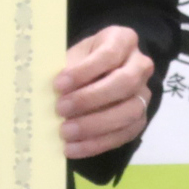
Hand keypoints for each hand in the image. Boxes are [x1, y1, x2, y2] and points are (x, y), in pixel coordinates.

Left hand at [55, 26, 155, 159]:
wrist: (99, 73)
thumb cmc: (82, 61)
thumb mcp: (73, 56)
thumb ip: (65, 71)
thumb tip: (44, 94)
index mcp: (123, 40)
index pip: (109, 54)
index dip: (84, 71)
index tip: (58, 84)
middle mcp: (141, 65)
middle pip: (125, 83)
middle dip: (91, 99)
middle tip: (61, 109)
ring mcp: (144, 94)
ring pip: (129, 111)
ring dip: (94, 125)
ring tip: (65, 132)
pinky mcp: (140, 120)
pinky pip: (123, 135)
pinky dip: (96, 144)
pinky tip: (73, 148)